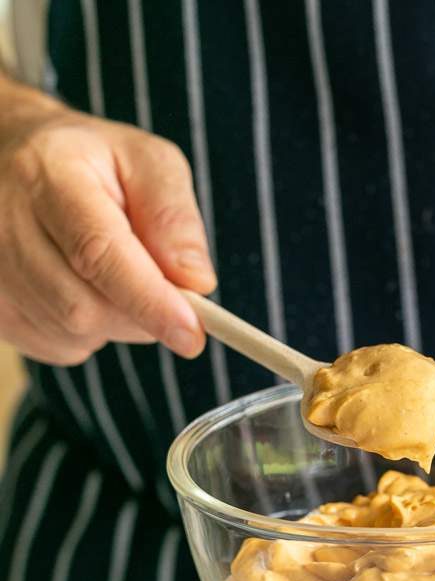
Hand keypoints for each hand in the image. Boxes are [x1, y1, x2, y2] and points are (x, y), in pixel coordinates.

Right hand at [0, 100, 214, 364]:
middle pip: (85, 306)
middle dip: (141, 313)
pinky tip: (79, 287)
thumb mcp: (146, 162)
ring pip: (74, 333)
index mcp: (48, 174)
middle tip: (159, 286)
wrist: (9, 159)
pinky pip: (57, 346)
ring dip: (115, 321)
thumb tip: (196, 282)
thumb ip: (174, 217)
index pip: (99, 252)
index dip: (149, 300)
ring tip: (109, 272)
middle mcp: (2, 222)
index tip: (191, 335)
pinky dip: (87, 332)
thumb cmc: (91, 163)